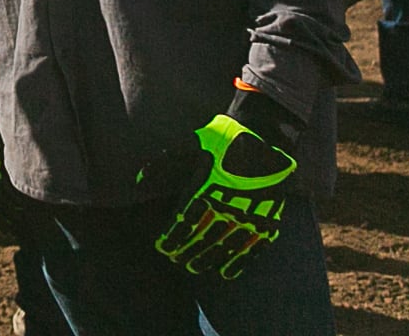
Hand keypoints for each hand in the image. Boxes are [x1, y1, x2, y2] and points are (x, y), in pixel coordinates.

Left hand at [144, 108, 296, 278]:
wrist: (266, 135)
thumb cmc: (223, 139)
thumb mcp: (191, 144)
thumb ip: (166, 164)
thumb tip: (139, 179)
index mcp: (208, 187)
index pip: (186, 220)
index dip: (174, 237)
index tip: (163, 247)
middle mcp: (229, 204)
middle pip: (204, 236)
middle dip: (189, 251)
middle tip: (178, 262)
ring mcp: (251, 214)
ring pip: (226, 245)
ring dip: (209, 259)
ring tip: (196, 268)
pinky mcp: (269, 219)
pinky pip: (254, 247)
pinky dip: (240, 261)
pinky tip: (228, 271)